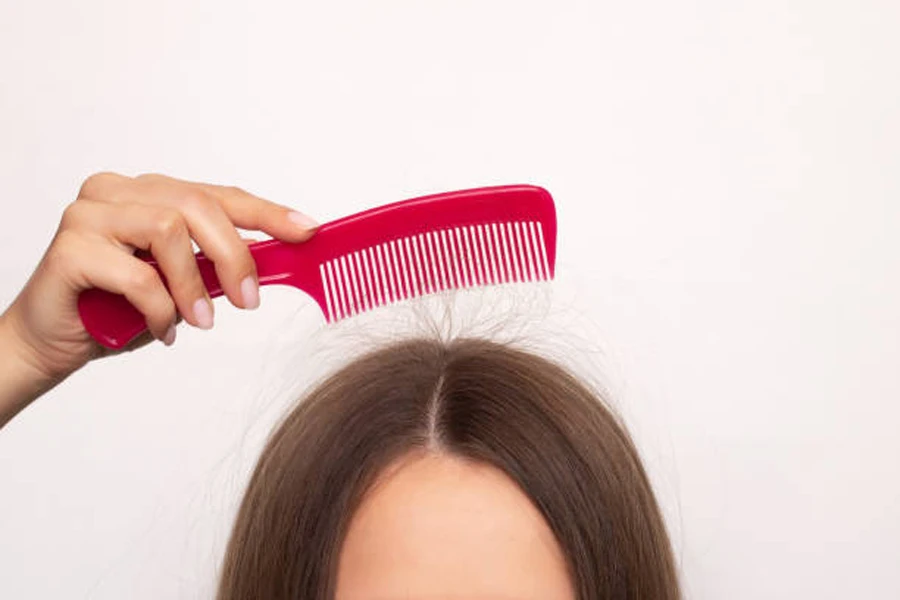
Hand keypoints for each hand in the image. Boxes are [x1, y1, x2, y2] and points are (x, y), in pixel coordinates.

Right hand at [0, 172, 317, 425]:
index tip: (307, 230)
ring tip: (197, 321)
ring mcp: (89, 214)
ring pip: (168, 231)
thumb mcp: (182, 286)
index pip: (219, 195)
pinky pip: (138, 274)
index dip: (267, 212)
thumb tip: (276, 262)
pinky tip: (159, 328)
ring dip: (193, 286)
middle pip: (197, 206)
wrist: (51, 343)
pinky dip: (159, 308)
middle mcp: (118, 191)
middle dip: (235, 256)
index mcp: (149, 193)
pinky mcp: (70, 247)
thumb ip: (216, 266)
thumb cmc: (118, 310)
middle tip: (249, 300)